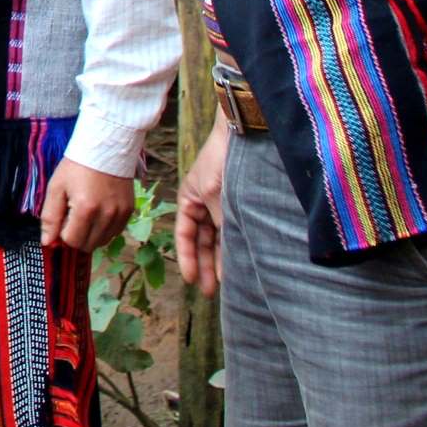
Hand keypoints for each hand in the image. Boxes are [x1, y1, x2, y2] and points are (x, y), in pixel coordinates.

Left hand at [39, 159, 134, 252]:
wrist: (105, 147)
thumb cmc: (76, 166)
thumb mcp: (56, 187)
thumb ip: (50, 217)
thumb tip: (47, 242)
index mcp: (85, 209)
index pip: (72, 241)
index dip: (63, 233)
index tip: (63, 218)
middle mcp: (106, 215)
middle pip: (87, 245)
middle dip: (77, 236)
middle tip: (73, 216)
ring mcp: (120, 214)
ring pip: (102, 242)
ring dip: (91, 234)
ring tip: (86, 213)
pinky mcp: (129, 211)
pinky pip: (115, 232)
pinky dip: (104, 229)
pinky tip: (99, 212)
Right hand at [174, 116, 230, 295]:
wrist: (243, 134)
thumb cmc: (221, 158)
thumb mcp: (214, 192)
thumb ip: (219, 221)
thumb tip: (225, 250)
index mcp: (188, 199)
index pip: (184, 234)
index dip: (187, 258)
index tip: (189, 280)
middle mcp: (204, 203)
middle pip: (202, 241)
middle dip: (205, 265)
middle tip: (209, 292)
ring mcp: (222, 204)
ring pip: (219, 239)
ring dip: (222, 260)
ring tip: (228, 284)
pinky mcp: (240, 202)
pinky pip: (234, 230)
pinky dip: (236, 246)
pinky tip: (242, 261)